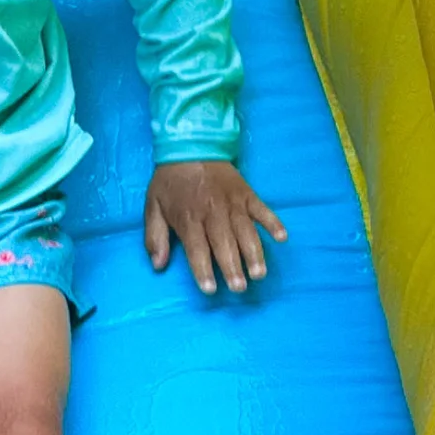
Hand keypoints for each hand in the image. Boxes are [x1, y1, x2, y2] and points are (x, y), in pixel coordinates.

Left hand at [144, 160, 285, 297]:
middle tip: (240, 289)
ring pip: (246, 231)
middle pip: (224, 244)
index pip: (197, 249)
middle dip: (232, 267)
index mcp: (189, 217)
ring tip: (259, 274)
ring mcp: (233, 203)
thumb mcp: (152, 206)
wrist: (191, 145)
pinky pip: (263, 210)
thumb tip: (157, 265)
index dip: (203, 270)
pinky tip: (282, 238)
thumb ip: (154, 237)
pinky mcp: (248, 194)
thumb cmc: (171, 181)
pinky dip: (273, 223)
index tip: (210, 290)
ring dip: (254, 253)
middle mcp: (213, 212)